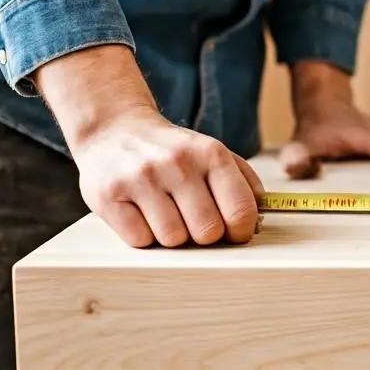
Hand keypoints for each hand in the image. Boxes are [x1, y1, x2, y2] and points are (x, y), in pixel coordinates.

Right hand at [34, 45, 264, 247]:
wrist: (113, 129)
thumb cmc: (171, 151)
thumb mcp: (213, 153)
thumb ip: (244, 182)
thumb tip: (261, 219)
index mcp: (211, 153)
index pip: (240, 211)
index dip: (241, 231)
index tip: (234, 232)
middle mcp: (177, 163)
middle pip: (208, 232)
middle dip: (204, 233)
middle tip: (193, 219)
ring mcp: (140, 179)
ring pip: (173, 240)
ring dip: (172, 235)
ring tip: (164, 212)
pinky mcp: (108, 195)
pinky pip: (140, 240)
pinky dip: (143, 235)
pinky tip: (140, 213)